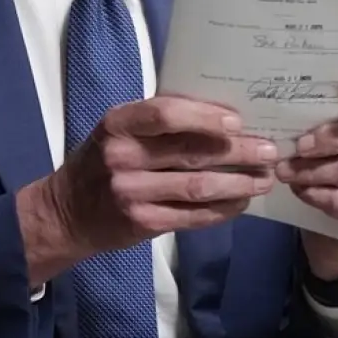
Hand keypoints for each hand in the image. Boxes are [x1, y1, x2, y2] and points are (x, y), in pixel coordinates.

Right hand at [18, 96, 275, 284]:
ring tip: (264, 179)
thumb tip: (223, 115)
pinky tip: (241, 202)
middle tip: (269, 151)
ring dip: (238, 183)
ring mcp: (131, 193)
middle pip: (191, 152)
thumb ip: (159, 120)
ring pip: (198, 187)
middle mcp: (122, 156)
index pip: (165, 114)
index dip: (205, 117)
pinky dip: (222, 210)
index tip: (238, 121)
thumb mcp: (119, 129)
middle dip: (238, 152)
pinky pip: (192, 216)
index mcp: (118, 123)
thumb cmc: (103, 160)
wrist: (68, 211)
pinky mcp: (142, 223)